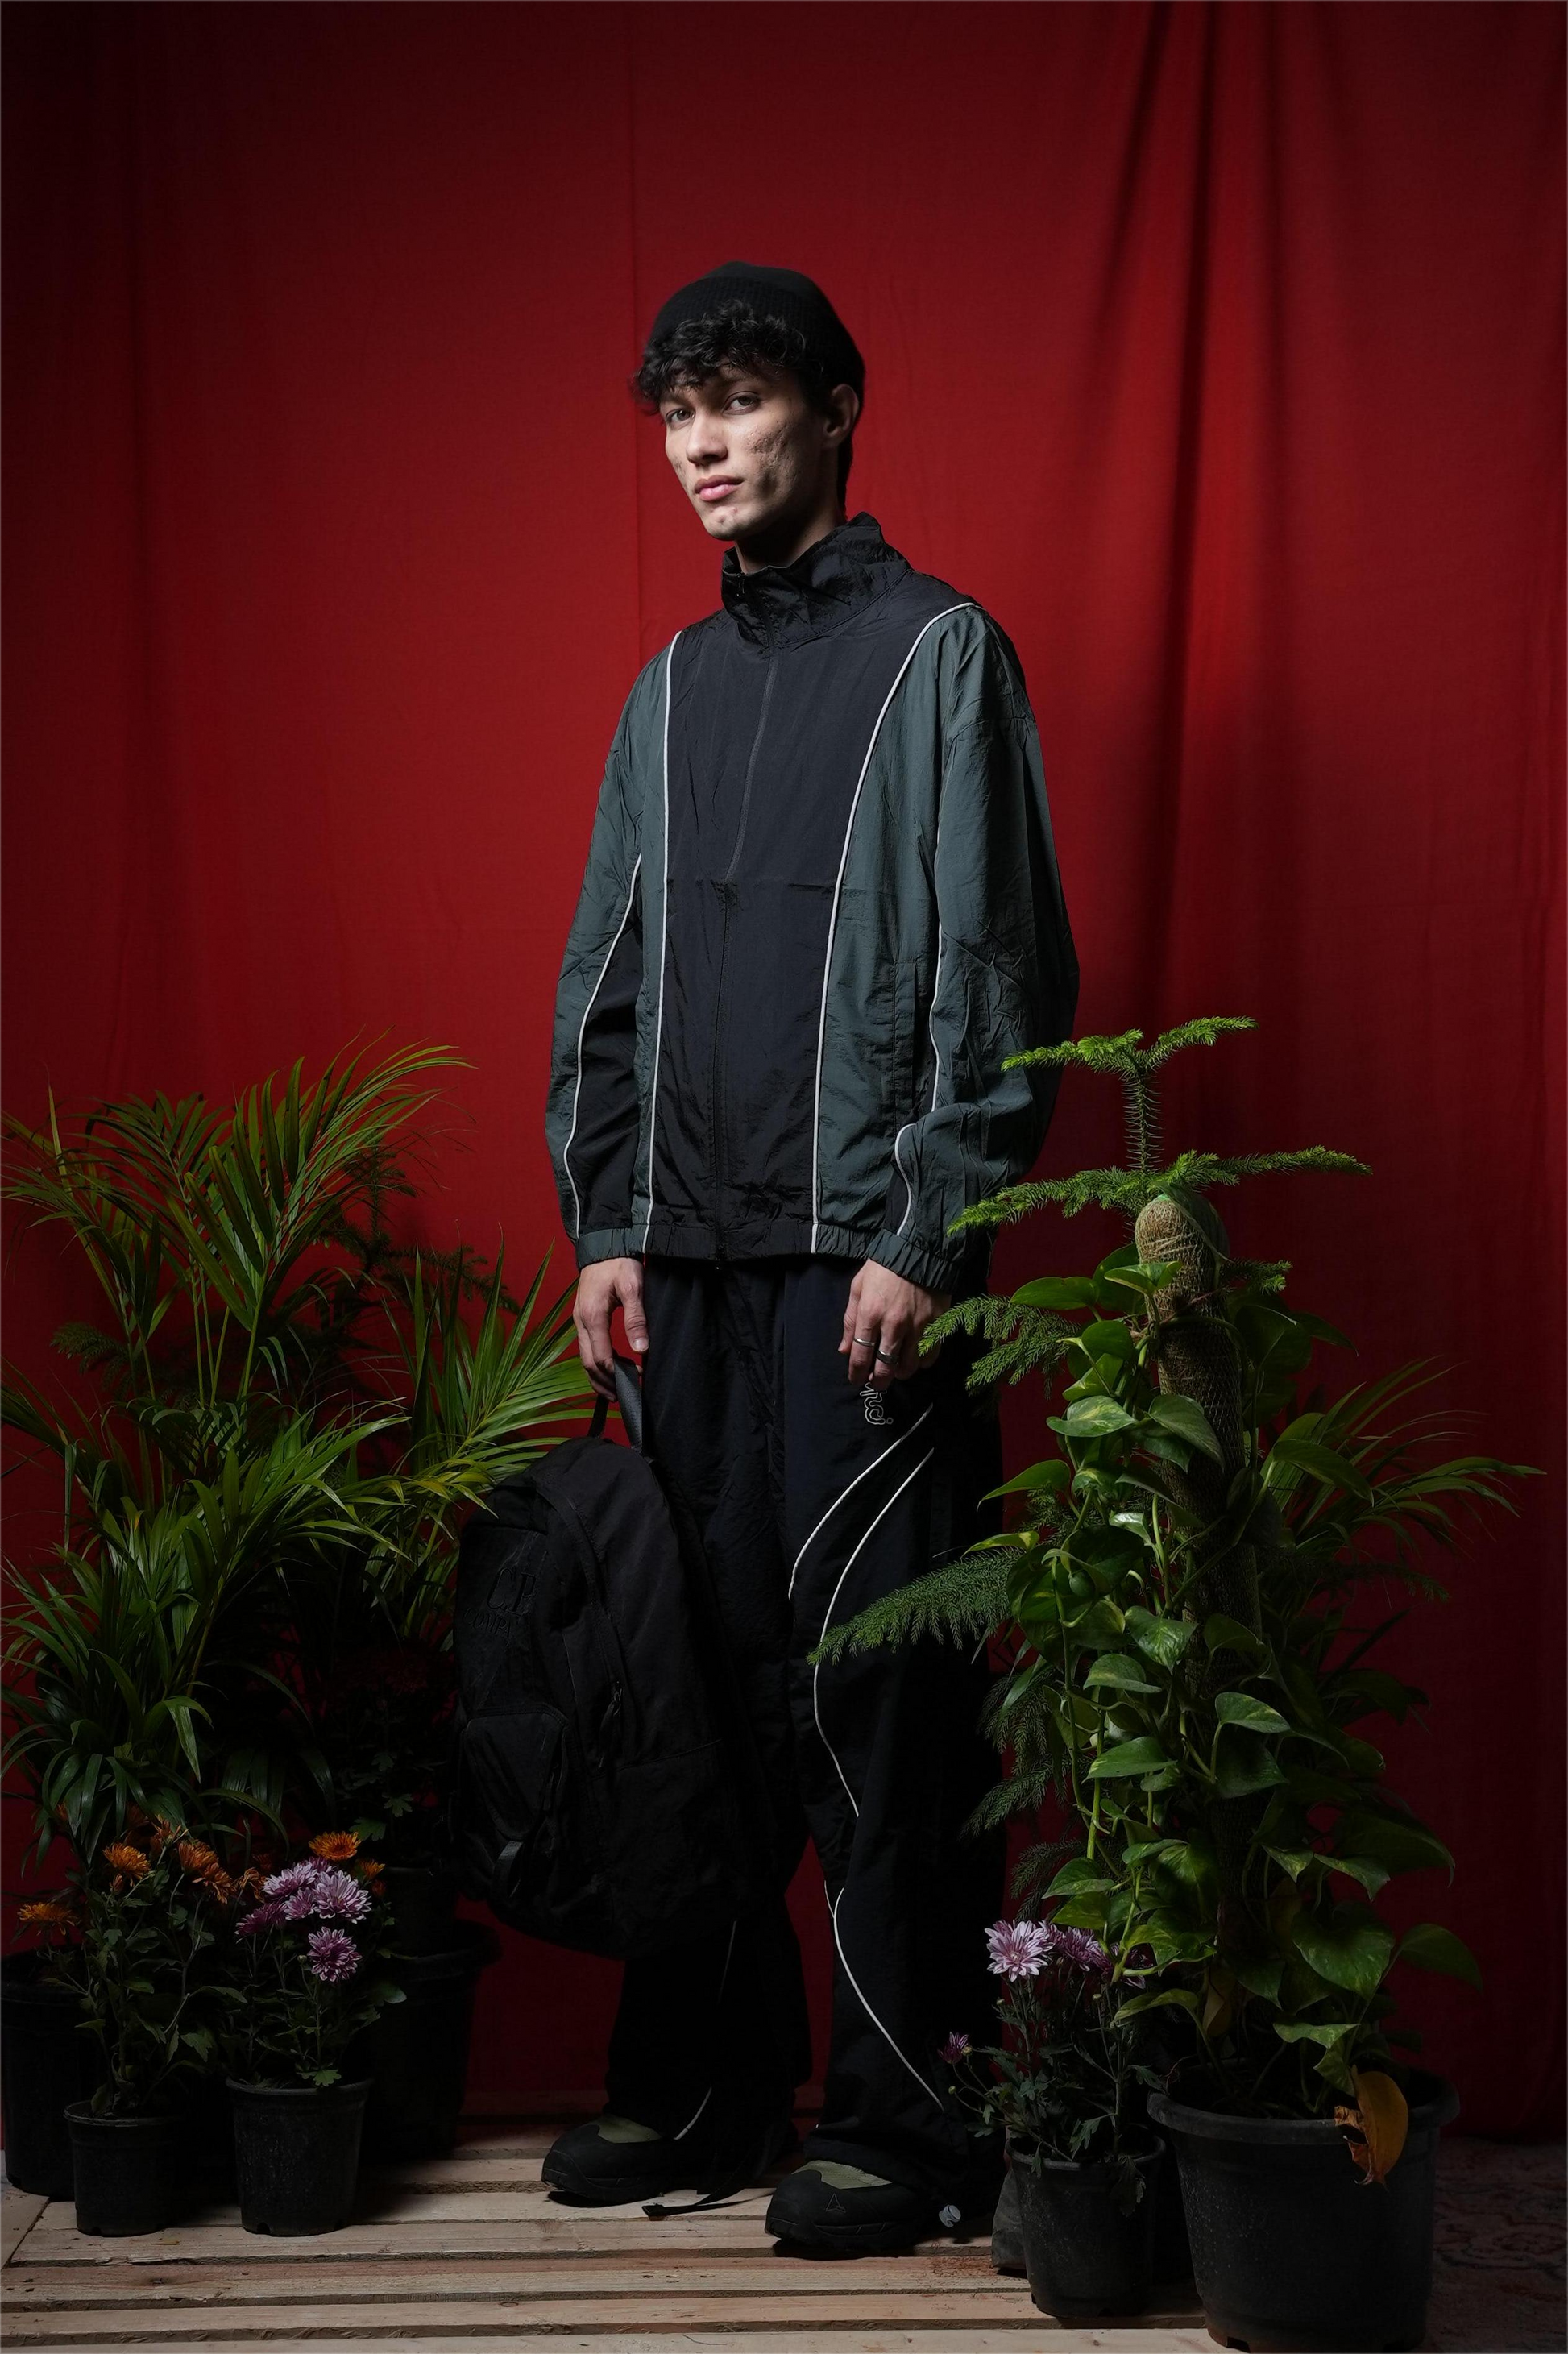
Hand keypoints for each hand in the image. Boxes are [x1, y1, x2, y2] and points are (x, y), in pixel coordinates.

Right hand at [573, 1257, 647, 1398]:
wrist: (605, 1244)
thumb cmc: (620, 1263)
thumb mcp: (634, 1288)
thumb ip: (637, 1319)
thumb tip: (641, 1349)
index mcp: (592, 1316)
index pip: (602, 1357)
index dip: (618, 1373)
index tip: (637, 1378)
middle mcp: (580, 1321)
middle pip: (588, 1363)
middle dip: (604, 1382)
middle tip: (624, 1395)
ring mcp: (578, 1320)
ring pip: (584, 1357)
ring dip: (597, 1376)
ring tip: (614, 1391)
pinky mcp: (582, 1317)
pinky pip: (585, 1347)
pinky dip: (595, 1363)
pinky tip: (607, 1370)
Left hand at [840, 1261, 949, 1390]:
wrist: (920, 1250)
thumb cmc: (884, 1267)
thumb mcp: (858, 1287)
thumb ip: (849, 1320)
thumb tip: (844, 1350)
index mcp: (870, 1314)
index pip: (860, 1355)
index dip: (856, 1373)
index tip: (855, 1379)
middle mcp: (893, 1325)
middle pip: (884, 1368)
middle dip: (877, 1382)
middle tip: (875, 1383)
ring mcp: (917, 1326)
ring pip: (908, 1366)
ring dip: (900, 1374)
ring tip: (896, 1371)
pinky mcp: (937, 1324)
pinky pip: (930, 1356)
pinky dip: (922, 1363)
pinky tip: (916, 1360)